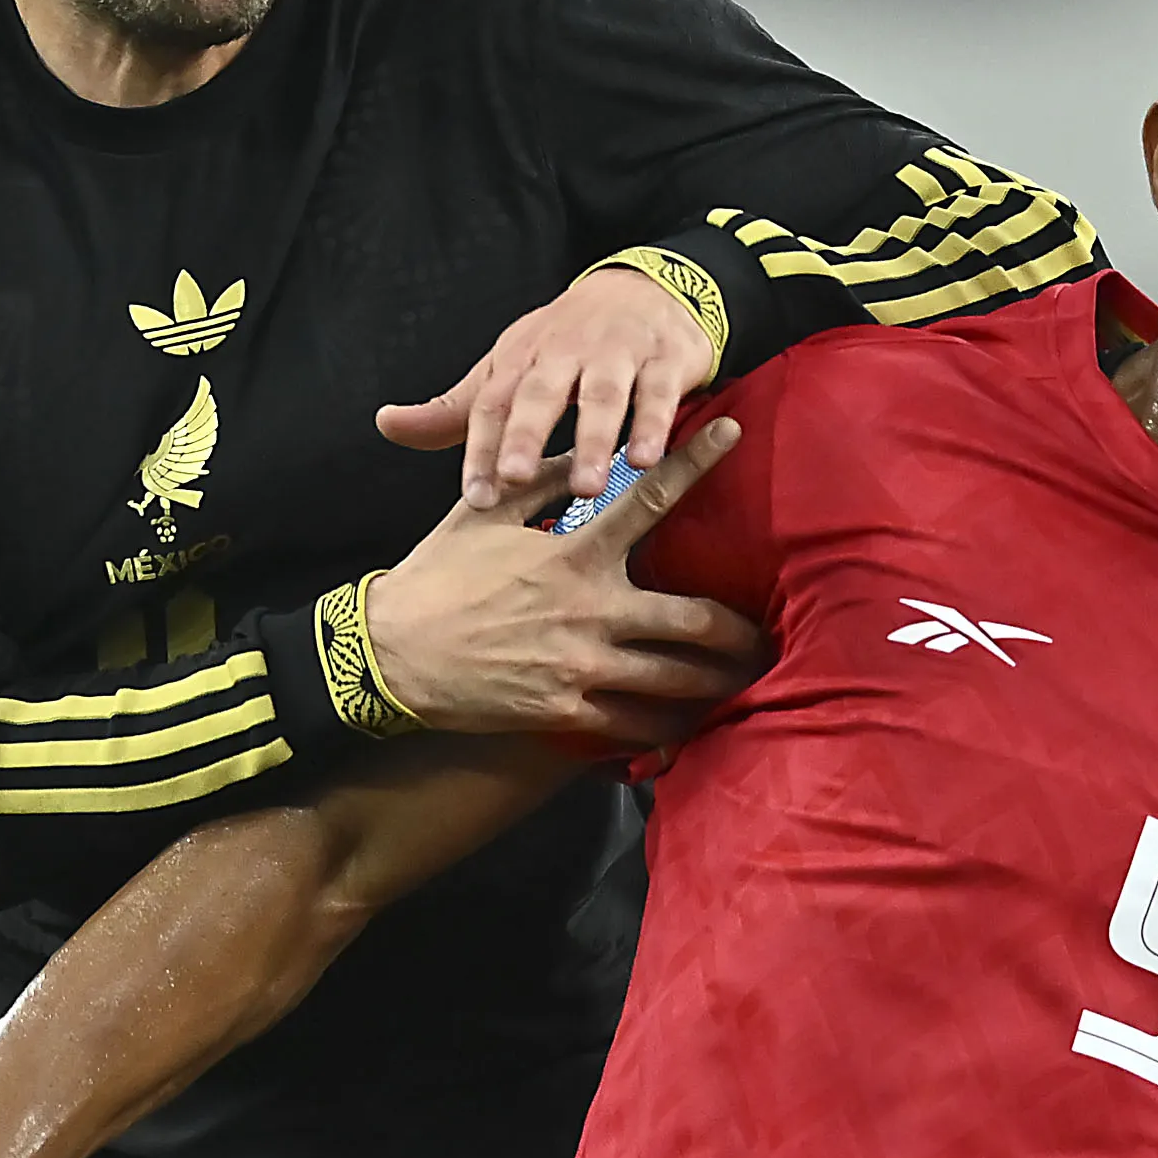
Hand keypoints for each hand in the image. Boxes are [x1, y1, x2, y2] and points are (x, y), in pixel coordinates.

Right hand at [360, 413, 758, 745]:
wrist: (389, 656)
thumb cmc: (436, 577)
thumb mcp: (483, 512)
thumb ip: (542, 480)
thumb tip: (587, 452)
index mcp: (573, 554)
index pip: (651, 498)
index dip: (698, 461)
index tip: (733, 431)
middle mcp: (590, 612)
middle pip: (696, 621)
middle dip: (742, 632)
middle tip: (767, 635)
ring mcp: (583, 669)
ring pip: (678, 681)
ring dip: (718, 682)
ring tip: (744, 682)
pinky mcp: (567, 714)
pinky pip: (638, 726)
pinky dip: (670, 725)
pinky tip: (690, 725)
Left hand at [377, 263, 714, 510]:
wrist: (647, 289)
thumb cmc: (567, 343)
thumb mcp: (507, 368)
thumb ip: (454, 409)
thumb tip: (386, 424)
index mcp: (521, 358)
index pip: (493, 404)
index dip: (481, 450)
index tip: (476, 498)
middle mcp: (565, 352)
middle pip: (541, 392)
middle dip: (526, 434)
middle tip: (514, 478)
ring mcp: (616, 353)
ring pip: (603, 395)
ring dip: (594, 439)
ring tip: (588, 486)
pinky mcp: (664, 358)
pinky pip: (658, 392)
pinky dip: (653, 424)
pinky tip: (646, 459)